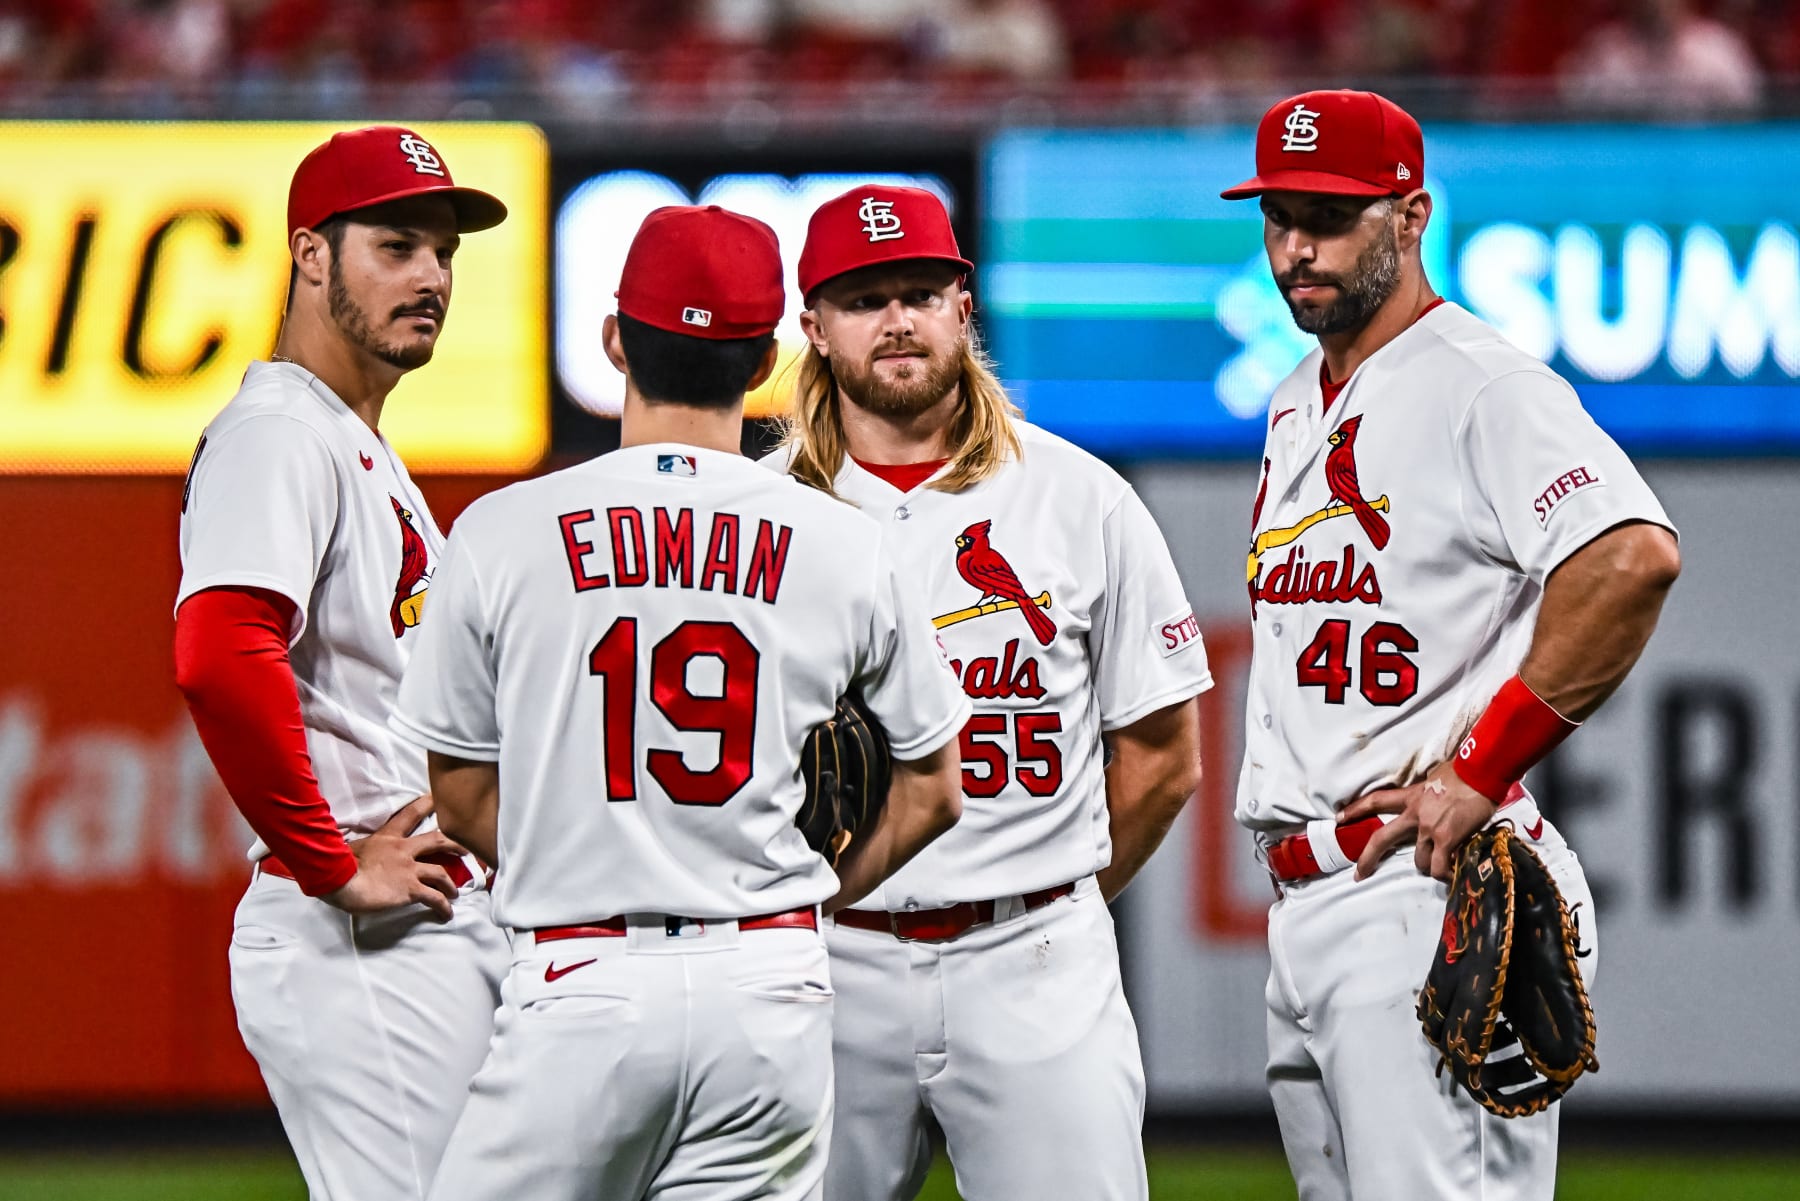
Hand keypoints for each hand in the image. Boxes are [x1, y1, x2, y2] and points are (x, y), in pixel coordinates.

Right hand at [322, 794, 467, 920]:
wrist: (340, 881)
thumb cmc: (339, 865)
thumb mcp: (351, 849)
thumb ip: (363, 848)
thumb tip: (357, 851)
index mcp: (387, 837)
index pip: (409, 815)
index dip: (425, 804)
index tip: (437, 798)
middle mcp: (403, 849)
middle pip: (437, 840)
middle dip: (456, 844)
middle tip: (468, 849)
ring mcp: (409, 869)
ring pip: (441, 872)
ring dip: (451, 884)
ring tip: (455, 893)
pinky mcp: (411, 889)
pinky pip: (434, 898)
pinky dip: (443, 906)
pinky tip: (446, 914)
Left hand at [1338, 760, 1496, 881]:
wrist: (1481, 774)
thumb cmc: (1464, 773)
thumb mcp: (1435, 779)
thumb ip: (1427, 793)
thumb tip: (1431, 797)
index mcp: (1411, 796)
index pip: (1376, 801)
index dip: (1356, 810)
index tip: (1339, 818)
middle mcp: (1414, 815)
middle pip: (1382, 839)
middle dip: (1367, 859)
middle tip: (1359, 874)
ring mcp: (1429, 829)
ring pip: (1419, 861)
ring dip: (1427, 866)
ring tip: (1439, 866)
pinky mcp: (1446, 839)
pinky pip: (1440, 867)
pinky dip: (1445, 873)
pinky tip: (1453, 874)